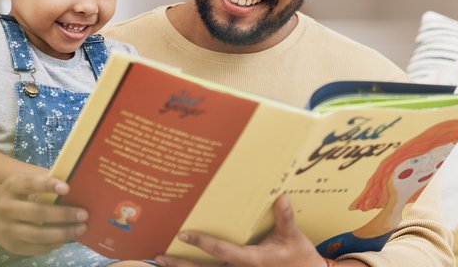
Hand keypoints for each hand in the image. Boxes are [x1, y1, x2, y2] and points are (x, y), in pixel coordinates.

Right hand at [0, 172, 88, 255]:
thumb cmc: (19, 194)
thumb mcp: (26, 181)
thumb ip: (46, 180)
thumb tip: (78, 183)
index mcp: (12, 186)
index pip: (30, 184)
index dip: (48, 185)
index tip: (67, 188)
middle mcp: (6, 207)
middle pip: (37, 212)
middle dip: (63, 214)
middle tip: (83, 214)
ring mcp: (7, 229)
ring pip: (37, 234)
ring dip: (62, 233)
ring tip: (81, 229)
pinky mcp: (11, 246)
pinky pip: (36, 248)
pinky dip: (54, 244)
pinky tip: (67, 239)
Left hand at [153, 194, 325, 266]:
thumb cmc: (299, 256)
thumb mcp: (294, 237)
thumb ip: (285, 218)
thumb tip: (281, 197)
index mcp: (252, 261)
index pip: (222, 252)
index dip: (202, 243)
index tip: (183, 234)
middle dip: (180, 265)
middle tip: (159, 257)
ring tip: (162, 263)